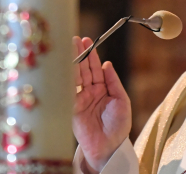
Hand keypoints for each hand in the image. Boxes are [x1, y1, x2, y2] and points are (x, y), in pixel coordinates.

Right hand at [72, 36, 131, 173]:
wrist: (108, 147)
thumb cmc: (118, 126)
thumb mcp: (122, 101)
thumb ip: (114, 82)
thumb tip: (107, 64)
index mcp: (103, 89)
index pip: (96, 68)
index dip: (92, 55)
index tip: (87, 41)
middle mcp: (90, 92)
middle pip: (84, 69)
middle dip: (79, 54)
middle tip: (75, 39)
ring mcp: (80, 99)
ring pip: (75, 76)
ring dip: (72, 62)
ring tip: (69, 47)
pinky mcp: (71, 107)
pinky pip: (68, 90)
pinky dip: (65, 77)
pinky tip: (64, 65)